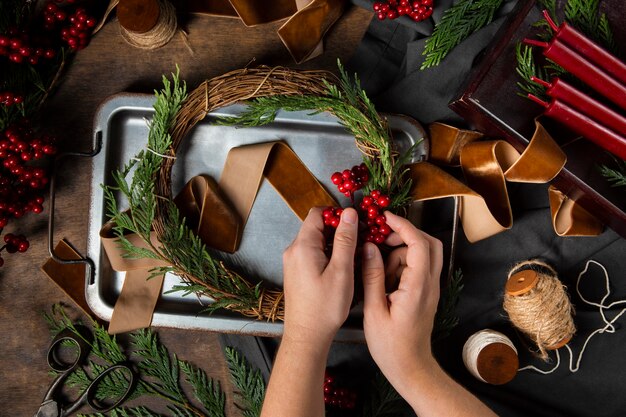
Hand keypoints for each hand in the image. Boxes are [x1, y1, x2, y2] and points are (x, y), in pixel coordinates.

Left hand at [282, 207, 358, 346]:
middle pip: (317, 227)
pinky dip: (328, 255)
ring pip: (316, 241)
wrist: (306, 335)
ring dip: (335, 243)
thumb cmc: (325, 307)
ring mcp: (293, 262)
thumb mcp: (341, 271)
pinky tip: (342, 268)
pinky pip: (313, 254)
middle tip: (360, 239)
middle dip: (339, 229)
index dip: (338, 214)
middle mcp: (293, 250)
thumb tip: (350, 214)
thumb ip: (346, 239)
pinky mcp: (296, 273)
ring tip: (354, 255)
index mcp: (302, 246)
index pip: (318, 214)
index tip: (356, 223)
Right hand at [361, 211, 442, 387]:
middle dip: (405, 234)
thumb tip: (369, 247)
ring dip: (401, 253)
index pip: (419, 244)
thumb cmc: (390, 346)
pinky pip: (419, 268)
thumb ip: (372, 276)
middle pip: (429, 243)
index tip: (385, 217)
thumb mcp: (374, 311)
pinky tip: (385, 281)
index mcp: (417, 287)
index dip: (403, 226)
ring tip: (379, 272)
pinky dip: (403, 265)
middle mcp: (430, 284)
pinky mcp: (426, 294)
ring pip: (423, 254)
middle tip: (381, 240)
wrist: (411, 368)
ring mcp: (431, 289)